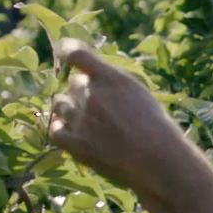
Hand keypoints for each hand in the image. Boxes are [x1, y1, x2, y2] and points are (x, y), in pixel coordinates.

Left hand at [46, 40, 189, 201]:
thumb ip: (115, 84)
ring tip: (87, 121)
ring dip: (70, 109)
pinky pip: (54, 130)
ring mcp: (81, 119)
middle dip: (82, 91)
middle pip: (73, 83)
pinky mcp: (74, 143)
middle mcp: (92, 94)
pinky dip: (60, 129)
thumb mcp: (141, 94)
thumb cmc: (158, 129)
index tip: (65, 52)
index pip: (77, 54)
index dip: (68, 50)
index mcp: (112, 78)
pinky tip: (72, 133)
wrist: (158, 161)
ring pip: (60, 104)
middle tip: (98, 106)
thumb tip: (94, 80)